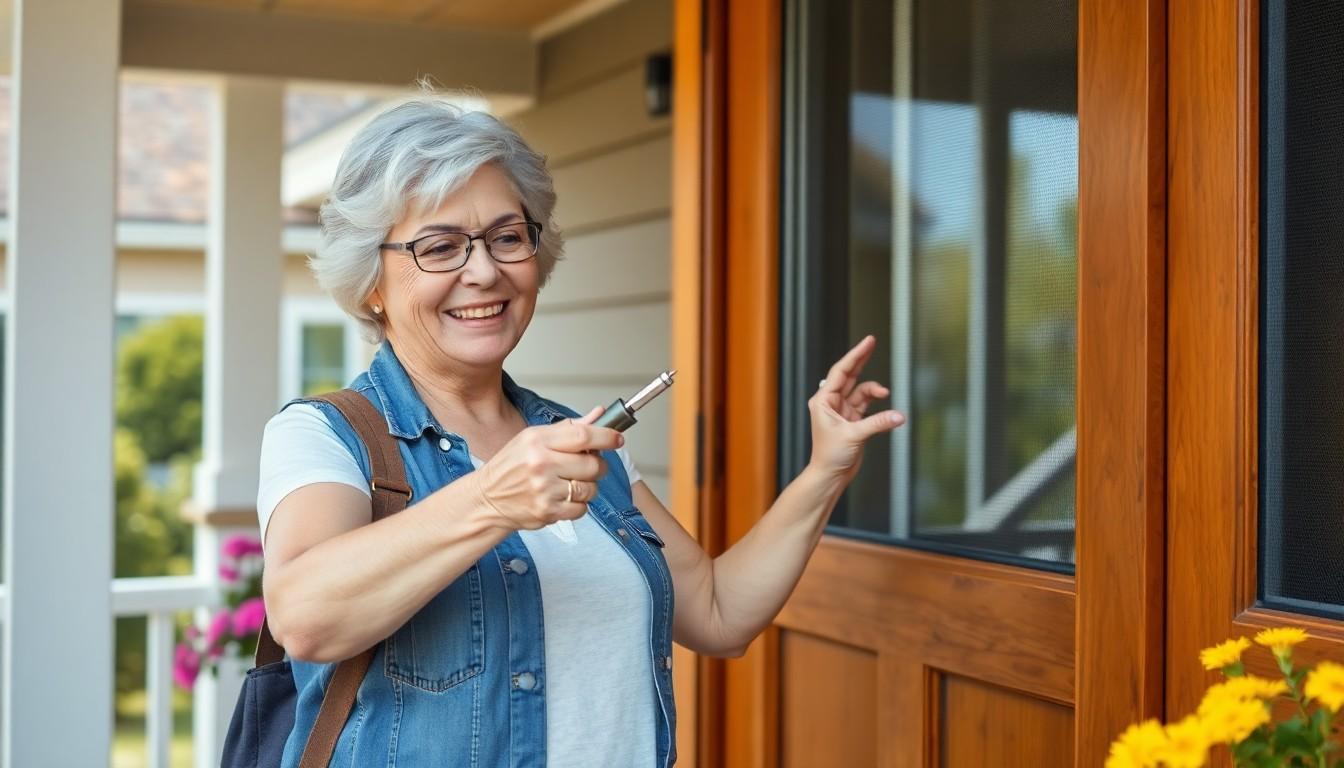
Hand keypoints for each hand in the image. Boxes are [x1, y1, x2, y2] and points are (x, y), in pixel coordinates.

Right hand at [471, 406, 622, 531]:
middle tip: (587, 466)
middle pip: (593, 465)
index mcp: (538, 441)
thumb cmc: (510, 467)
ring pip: (590, 488)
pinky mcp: (547, 511)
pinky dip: (577, 505)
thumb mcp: (533, 439)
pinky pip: (582, 509)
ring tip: (570, 483)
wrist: (487, 500)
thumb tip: (598, 415)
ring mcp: (544, 490)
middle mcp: (541, 464)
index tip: (617, 438)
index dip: (606, 436)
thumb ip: (569, 429)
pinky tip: (562, 498)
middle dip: (597, 466)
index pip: (583, 435)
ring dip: (587, 487)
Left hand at [808, 335, 905, 483]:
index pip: (841, 371)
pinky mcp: (853, 421)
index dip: (855, 355)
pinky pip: (867, 405)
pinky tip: (886, 407)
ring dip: (874, 390)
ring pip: (860, 391)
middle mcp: (831, 403)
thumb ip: (878, 423)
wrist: (830, 475)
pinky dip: (877, 404)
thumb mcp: (854, 436)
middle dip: (862, 360)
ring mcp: (842, 411)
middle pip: (849, 375)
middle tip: (872, 342)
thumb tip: (898, 415)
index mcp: (823, 400)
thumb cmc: (830, 456)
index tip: (867, 342)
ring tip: (884, 393)